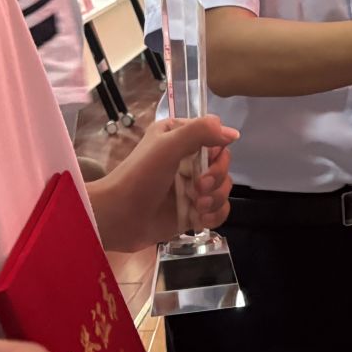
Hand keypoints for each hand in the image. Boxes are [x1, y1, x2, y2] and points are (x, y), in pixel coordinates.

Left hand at [88, 116, 237, 250]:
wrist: (118, 218)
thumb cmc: (140, 176)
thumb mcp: (168, 145)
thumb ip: (201, 132)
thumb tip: (234, 134)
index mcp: (179, 137)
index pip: (216, 138)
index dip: (218, 152)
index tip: (208, 162)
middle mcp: (187, 161)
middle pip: (223, 165)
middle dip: (216, 178)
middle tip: (198, 188)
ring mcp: (190, 188)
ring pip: (223, 189)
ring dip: (215, 199)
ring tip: (197, 206)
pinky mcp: (192, 212)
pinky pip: (219, 211)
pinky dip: (214, 216)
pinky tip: (200, 219)